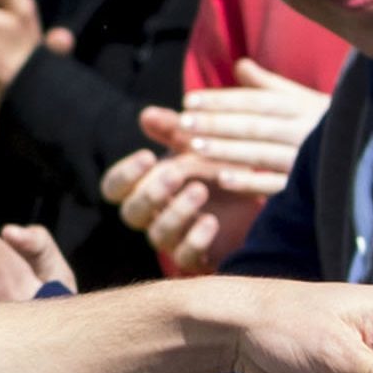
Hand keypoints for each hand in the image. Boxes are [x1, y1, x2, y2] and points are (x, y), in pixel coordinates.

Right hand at [101, 140, 277, 273]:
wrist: (258, 198)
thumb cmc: (218, 168)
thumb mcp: (198, 145)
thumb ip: (172, 130)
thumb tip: (146, 114)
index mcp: (145, 187)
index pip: (115, 187)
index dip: (125, 174)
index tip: (147, 156)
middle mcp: (153, 216)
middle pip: (131, 213)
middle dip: (150, 193)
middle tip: (175, 173)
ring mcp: (174, 239)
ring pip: (158, 234)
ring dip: (176, 212)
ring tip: (200, 190)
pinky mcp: (198, 257)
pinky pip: (185, 257)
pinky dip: (196, 240)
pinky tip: (211, 221)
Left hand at [172, 60, 328, 182]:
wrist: (369, 155)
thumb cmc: (323, 123)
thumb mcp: (301, 98)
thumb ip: (268, 84)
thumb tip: (239, 64)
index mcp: (299, 105)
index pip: (255, 101)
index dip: (223, 100)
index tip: (189, 100)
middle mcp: (302, 130)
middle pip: (254, 125)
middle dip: (217, 124)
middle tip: (184, 123)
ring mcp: (305, 160)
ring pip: (261, 153)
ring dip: (226, 151)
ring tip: (194, 148)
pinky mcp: (307, 187)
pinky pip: (276, 185)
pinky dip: (250, 182)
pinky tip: (223, 178)